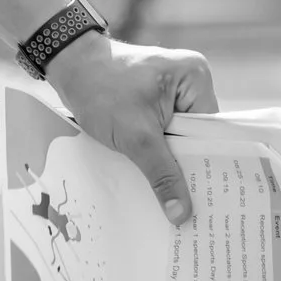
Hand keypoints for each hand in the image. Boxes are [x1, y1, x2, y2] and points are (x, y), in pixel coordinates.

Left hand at [44, 32, 218, 226]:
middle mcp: (190, 81)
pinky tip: (156, 180)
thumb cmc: (100, 89)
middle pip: (197, 137)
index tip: (211, 203)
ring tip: (175, 204)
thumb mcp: (135, 136)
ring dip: (171, 164)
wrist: (67, 65)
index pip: (212, 133)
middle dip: (189, 169)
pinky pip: (165, 133)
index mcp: (195, 78)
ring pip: (179, 139)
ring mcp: (172, 90)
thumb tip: (183, 215)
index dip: (209, 167)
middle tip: (192, 212)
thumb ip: (162, 174)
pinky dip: (159, 153)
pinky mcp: (155, 100)